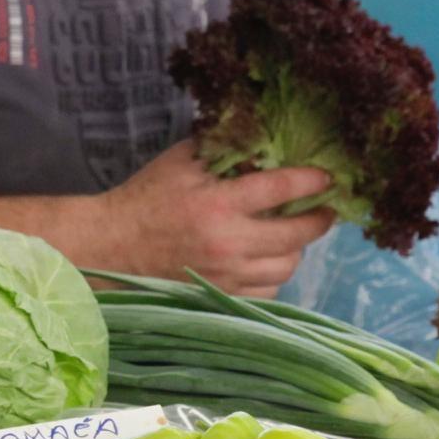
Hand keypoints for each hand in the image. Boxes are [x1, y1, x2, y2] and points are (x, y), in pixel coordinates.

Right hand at [99, 144, 335, 294]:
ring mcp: (227, 276)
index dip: (312, 181)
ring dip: (296, 249)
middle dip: (319, 219)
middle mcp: (229, 243)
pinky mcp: (221, 298)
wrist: (111, 247)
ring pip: (287, 266)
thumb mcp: (180, 162)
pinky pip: (268, 292)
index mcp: (218, 204)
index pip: (282, 188)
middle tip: (325, 209)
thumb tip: (264, 140)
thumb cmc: (145, 198)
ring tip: (292, 235)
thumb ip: (222, 149)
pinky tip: (266, 261)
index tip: (327, 177)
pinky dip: (273, 276)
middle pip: (297, 235)